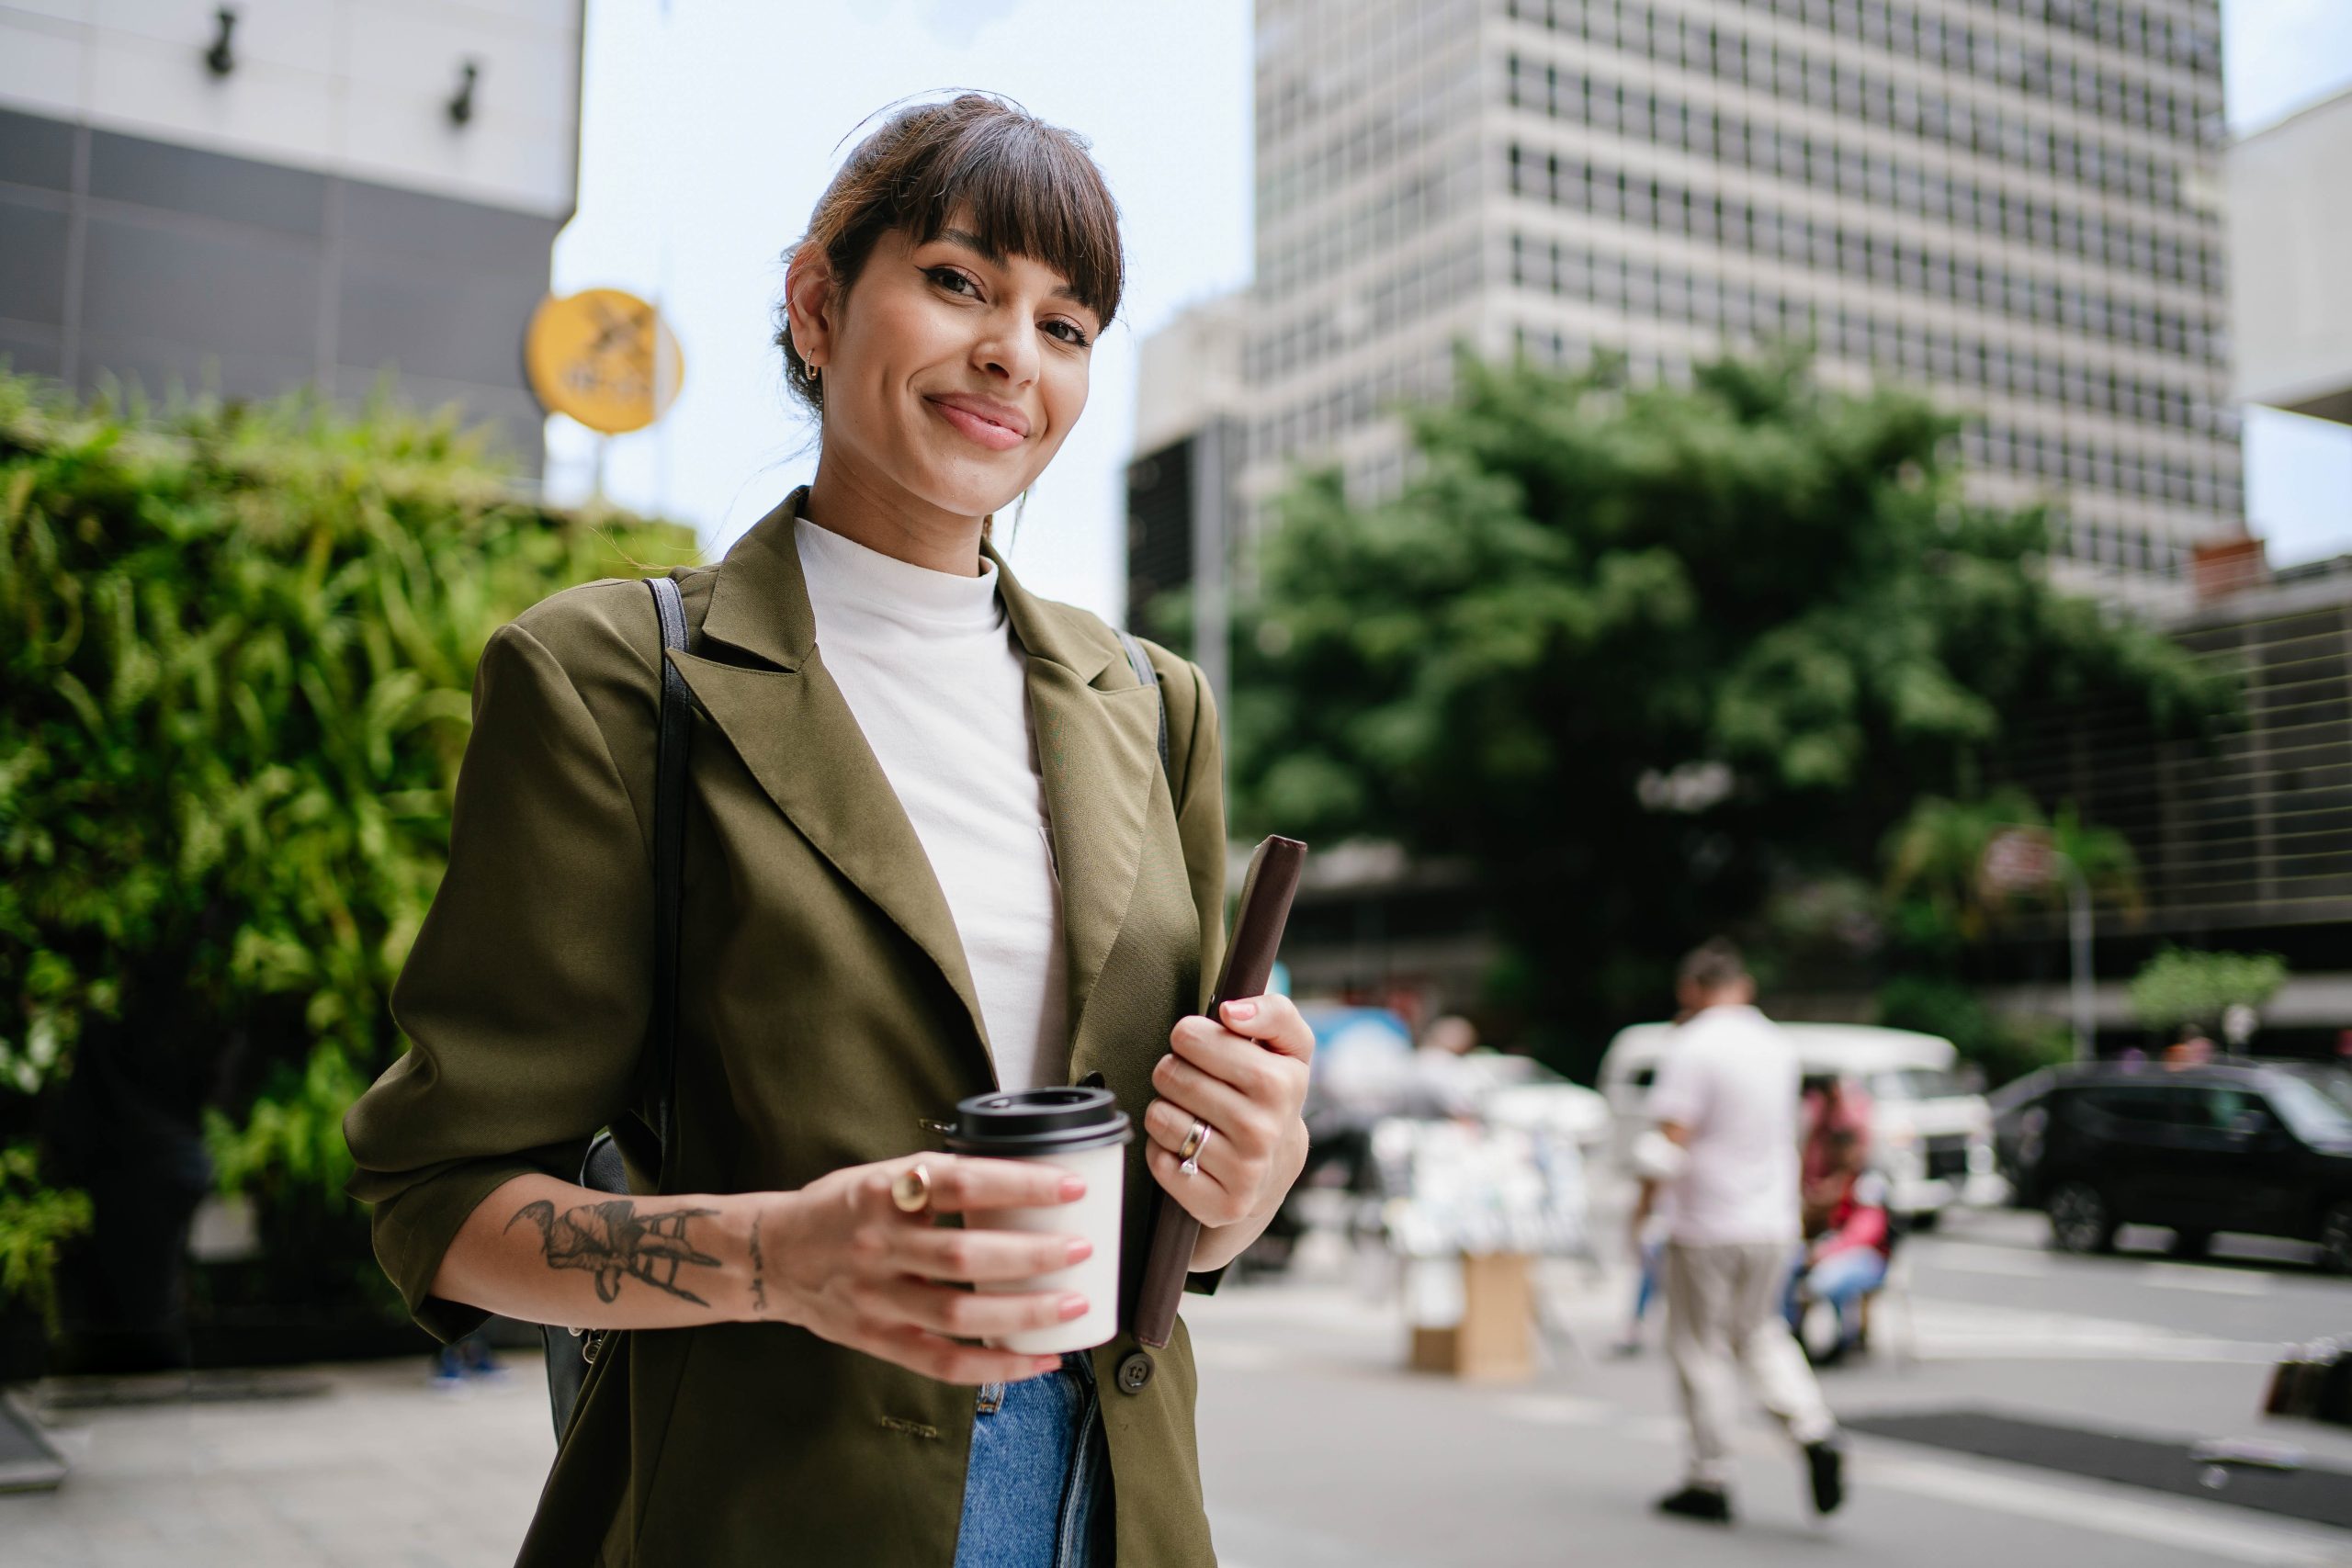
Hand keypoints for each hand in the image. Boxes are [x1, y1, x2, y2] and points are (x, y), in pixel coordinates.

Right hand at [756, 1154, 1088, 1384]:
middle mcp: (877, 1246)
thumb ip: (938, 1178)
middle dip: (1032, 1255)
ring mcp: (876, 1299)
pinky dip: (995, 1366)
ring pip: (958, 1313)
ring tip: (1075, 1303)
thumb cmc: (839, 1209)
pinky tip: (1038, 1360)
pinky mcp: (877, 1340)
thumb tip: (1021, 1173)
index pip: (961, 1183)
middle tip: (1082, 1248)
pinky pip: (943, 1362)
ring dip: (1024, 1313)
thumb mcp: (879, 1174)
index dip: (1019, 1184)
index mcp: (881, 1192)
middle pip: (964, 1256)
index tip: (1069, 1186)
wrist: (771, 1256)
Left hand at [1144, 994, 1313, 1230]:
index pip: (1194, 1038)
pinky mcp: (1220, 1205)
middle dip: (1173, 1072)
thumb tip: (1233, 1010)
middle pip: (1172, 1075)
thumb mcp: (1287, 1048)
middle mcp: (1266, 1129)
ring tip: (1190, 1115)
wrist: (1276, 1170)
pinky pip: (1159, 1161)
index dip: (1188, 1037)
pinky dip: (1164, 1151)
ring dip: (1165, 1111)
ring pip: (1161, 1117)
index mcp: (1283, 1082)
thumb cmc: (1271, 1096)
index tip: (1199, 1045)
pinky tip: (1188, 1150)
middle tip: (1192, 1083)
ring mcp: (1244, 1171)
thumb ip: (1274, 1013)